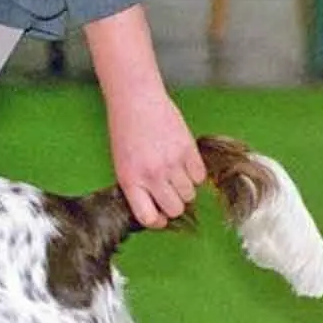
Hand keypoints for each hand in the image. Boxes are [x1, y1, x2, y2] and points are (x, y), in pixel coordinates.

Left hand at [107, 91, 205, 228]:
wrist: (136, 101)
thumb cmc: (125, 133)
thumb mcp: (122, 165)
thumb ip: (137, 187)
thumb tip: (156, 210)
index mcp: (130, 182)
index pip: (149, 217)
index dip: (157, 221)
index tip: (160, 216)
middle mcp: (152, 176)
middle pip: (175, 209)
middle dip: (174, 205)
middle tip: (170, 193)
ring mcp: (172, 163)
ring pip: (190, 194)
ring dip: (185, 189)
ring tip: (174, 174)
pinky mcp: (188, 150)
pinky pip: (200, 176)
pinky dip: (195, 174)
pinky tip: (183, 163)